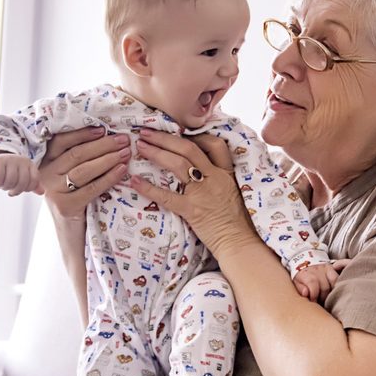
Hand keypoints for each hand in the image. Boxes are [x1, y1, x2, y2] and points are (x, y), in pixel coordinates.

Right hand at [0, 153, 40, 196]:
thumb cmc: (11, 172)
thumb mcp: (24, 177)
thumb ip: (33, 185)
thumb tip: (42, 192)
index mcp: (30, 164)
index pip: (34, 179)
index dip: (28, 189)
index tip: (22, 190)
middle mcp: (21, 160)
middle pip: (22, 182)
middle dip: (16, 190)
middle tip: (11, 191)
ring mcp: (9, 159)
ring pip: (10, 181)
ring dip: (6, 188)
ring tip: (4, 186)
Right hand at [38, 127, 130, 220]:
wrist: (70, 231)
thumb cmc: (75, 198)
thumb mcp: (71, 176)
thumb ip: (79, 158)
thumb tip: (106, 135)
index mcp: (46, 162)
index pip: (62, 141)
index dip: (83, 133)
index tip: (103, 128)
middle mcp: (46, 174)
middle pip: (77, 154)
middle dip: (103, 145)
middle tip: (124, 139)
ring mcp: (54, 191)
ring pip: (84, 170)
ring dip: (108, 159)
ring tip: (126, 153)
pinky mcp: (65, 206)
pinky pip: (92, 188)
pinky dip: (109, 177)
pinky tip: (122, 170)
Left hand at [128, 129, 256, 257]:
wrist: (240, 243)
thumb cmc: (238, 222)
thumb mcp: (235, 192)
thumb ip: (220, 178)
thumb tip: (200, 169)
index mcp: (226, 173)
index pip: (214, 144)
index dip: (194, 136)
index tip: (178, 133)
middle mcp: (215, 178)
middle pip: (188, 148)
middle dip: (165, 138)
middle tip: (147, 132)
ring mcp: (203, 193)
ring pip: (178, 164)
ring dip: (156, 152)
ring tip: (140, 147)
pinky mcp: (192, 210)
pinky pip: (167, 196)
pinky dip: (149, 188)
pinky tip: (134, 182)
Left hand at [293, 263, 339, 303]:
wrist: (304, 262)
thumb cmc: (300, 277)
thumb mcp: (296, 283)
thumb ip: (300, 288)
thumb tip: (306, 293)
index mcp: (306, 274)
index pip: (313, 284)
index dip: (314, 295)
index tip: (313, 302)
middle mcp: (317, 270)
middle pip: (324, 287)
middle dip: (323, 298)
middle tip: (320, 302)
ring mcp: (325, 268)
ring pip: (333, 282)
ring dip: (331, 293)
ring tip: (326, 298)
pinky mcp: (331, 268)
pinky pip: (337, 278)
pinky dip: (337, 286)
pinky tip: (333, 292)